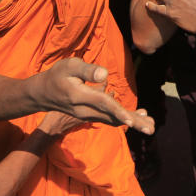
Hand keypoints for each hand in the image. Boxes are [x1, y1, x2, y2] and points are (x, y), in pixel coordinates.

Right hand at [37, 58, 154, 134]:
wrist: (44, 93)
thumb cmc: (57, 76)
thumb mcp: (69, 66)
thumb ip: (87, 70)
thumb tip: (104, 75)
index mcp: (80, 97)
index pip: (103, 104)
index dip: (119, 111)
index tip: (133, 121)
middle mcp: (85, 110)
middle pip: (112, 117)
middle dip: (133, 123)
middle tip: (151, 129)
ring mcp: (88, 115)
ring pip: (113, 120)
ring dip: (132, 123)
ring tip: (151, 126)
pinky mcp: (91, 115)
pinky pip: (110, 119)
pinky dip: (124, 119)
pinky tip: (139, 118)